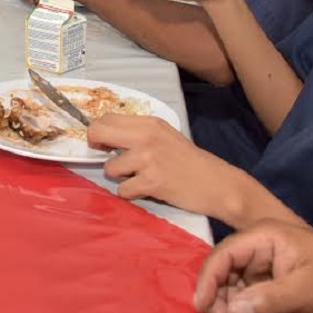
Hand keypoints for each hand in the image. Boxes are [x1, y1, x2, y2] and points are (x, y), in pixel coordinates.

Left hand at [89, 113, 248, 216]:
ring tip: (138, 178)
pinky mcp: (151, 181)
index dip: (100, 132)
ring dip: (120, 177)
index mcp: (149, 123)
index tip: (105, 144)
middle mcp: (146, 136)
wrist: (216, 184)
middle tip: (110, 158)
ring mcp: (148, 159)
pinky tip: (146, 190)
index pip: (107, 118)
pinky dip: (131, 194)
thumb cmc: (189, 161)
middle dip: (96, 147)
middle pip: (98, 132)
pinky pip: (123, 190)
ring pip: (109, 168)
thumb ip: (139, 134)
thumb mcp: (165, 136)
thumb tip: (107, 138)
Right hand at [195, 221, 312, 312]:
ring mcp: (265, 267)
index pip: (224, 254)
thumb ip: (266, 299)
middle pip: (225, 273)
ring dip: (236, 312)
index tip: (201, 307)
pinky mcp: (272, 285)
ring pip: (235, 290)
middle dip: (221, 300)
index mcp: (264, 237)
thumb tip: (231, 311)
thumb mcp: (305, 289)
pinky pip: (250, 300)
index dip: (208, 279)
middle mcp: (259, 249)